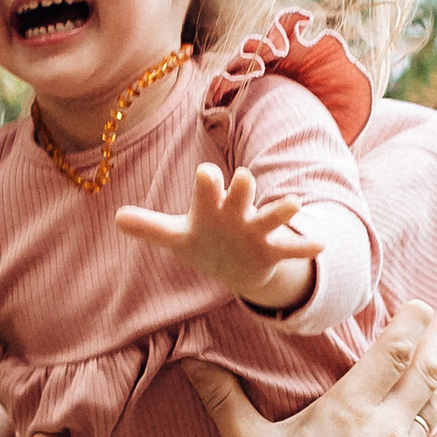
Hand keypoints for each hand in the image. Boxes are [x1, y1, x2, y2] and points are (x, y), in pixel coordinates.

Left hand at [114, 163, 319, 312]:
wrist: (238, 264)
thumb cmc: (206, 241)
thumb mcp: (177, 238)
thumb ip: (150, 228)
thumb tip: (116, 217)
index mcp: (211, 206)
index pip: (208, 187)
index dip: (208, 181)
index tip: (207, 173)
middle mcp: (236, 213)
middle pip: (240, 195)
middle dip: (242, 189)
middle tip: (245, 177)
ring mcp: (257, 231)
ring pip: (270, 217)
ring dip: (281, 211)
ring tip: (293, 204)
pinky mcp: (272, 251)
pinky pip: (290, 249)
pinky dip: (304, 248)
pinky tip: (320, 245)